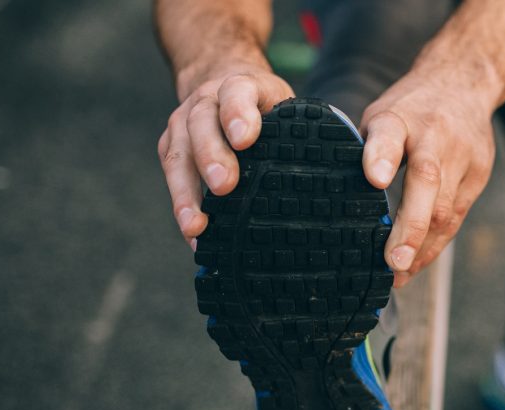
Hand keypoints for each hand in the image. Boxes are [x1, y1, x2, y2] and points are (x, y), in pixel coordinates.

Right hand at [157, 65, 293, 248]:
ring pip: (177, 154)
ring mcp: (182, 124)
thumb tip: (334, 174)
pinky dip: (182, 207)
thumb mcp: (283, 101)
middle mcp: (205, 101)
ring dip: (185, 193)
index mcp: (238, 86)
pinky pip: (172, 177)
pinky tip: (194, 234)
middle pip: (202, 124)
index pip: (237, 92)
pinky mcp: (170, 147)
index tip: (245, 139)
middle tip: (224, 185)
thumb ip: (298, 127)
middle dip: (211, 156)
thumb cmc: (262, 103)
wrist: (222, 80)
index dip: (238, 114)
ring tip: (196, 225)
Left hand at [360, 70, 497, 286]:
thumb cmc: (411, 108)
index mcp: (401, 116)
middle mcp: (437, 136)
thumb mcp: (381, 114)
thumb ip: (366, 150)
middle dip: (410, 227)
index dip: (381, 157)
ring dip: (423, 247)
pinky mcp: (479, 175)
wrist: (466, 84)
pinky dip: (436, 243)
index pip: (390, 134)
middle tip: (392, 263)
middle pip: (427, 183)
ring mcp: (464, 157)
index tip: (375, 180)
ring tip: (398, 275)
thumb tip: (340, 198)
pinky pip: (457, 217)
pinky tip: (417, 262)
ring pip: (446, 209)